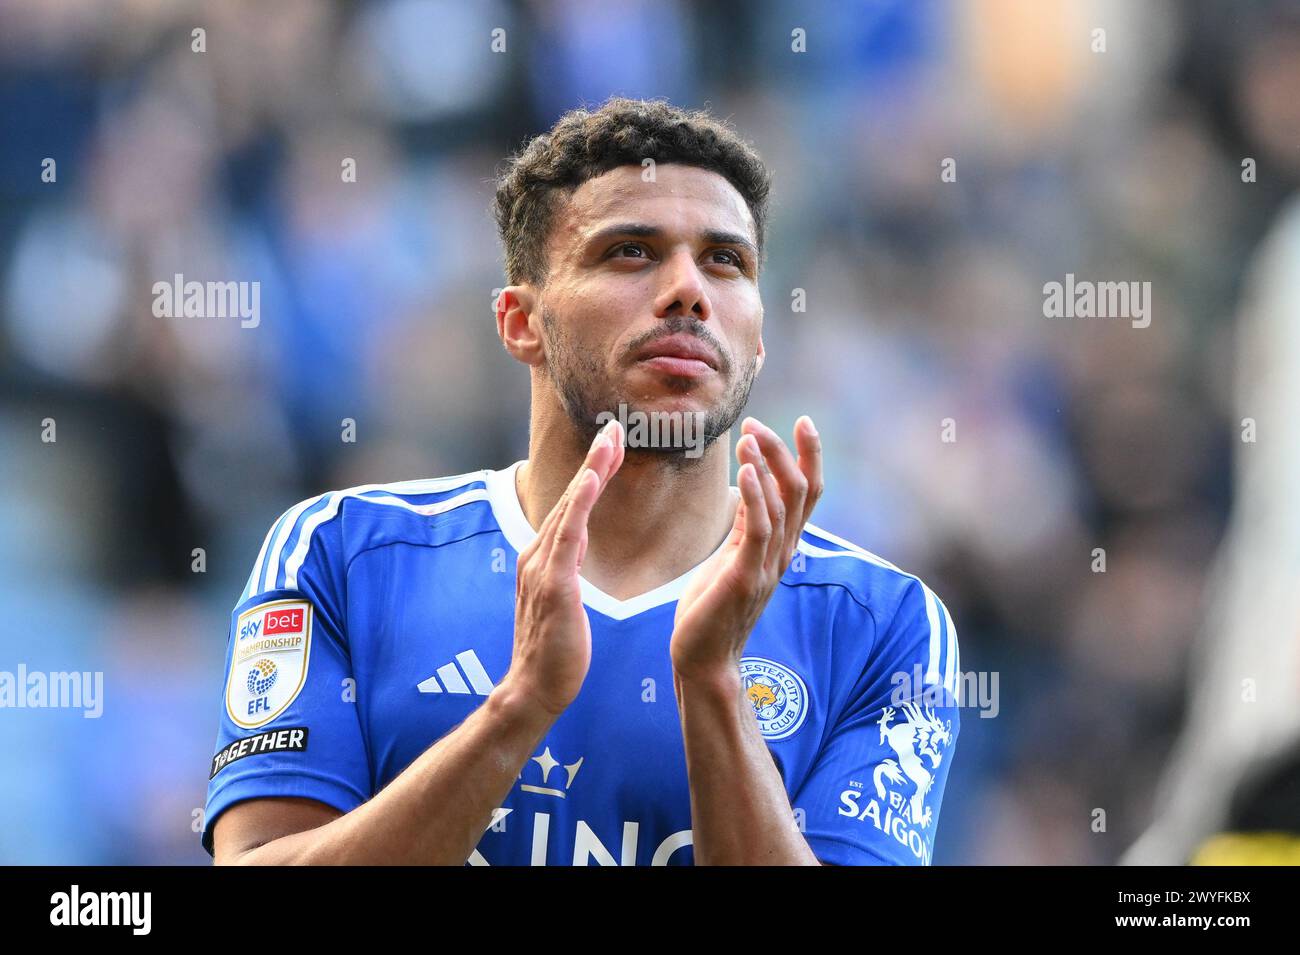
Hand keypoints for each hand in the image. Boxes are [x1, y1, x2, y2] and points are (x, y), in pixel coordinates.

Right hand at [503, 420, 624, 716]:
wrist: (534, 691)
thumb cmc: (556, 653)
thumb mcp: (564, 602)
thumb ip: (566, 568)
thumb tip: (577, 542)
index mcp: (542, 559)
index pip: (571, 508)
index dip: (591, 475)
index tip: (611, 447)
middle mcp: (536, 556)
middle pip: (569, 498)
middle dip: (593, 462)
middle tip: (615, 428)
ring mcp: (541, 568)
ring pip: (569, 508)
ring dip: (590, 471)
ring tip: (610, 440)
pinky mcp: (552, 585)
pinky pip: (567, 535)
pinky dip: (578, 503)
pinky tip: (592, 480)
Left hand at [670, 416, 822, 683]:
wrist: (703, 659)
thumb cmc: (712, 608)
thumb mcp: (733, 557)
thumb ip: (747, 525)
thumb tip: (748, 487)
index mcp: (781, 546)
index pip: (808, 493)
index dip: (811, 456)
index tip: (803, 421)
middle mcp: (782, 553)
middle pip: (799, 490)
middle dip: (783, 451)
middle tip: (756, 423)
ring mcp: (767, 566)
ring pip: (781, 504)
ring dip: (766, 465)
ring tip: (749, 436)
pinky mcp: (745, 578)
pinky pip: (757, 530)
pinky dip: (754, 496)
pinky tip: (743, 471)